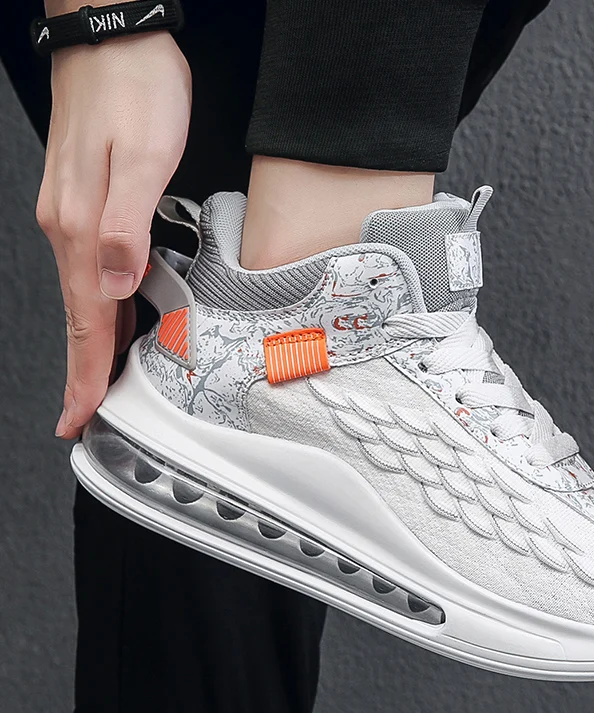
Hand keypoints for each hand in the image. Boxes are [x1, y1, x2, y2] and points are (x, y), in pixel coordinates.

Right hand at [36, 29, 190, 438]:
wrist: (116, 36)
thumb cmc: (136, 90)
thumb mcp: (144, 159)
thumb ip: (125, 227)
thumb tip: (114, 287)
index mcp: (81, 228)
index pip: (86, 319)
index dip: (86, 373)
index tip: (79, 416)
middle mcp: (71, 228)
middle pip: (81, 317)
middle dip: (87, 370)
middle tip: (87, 414)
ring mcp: (76, 215)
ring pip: (88, 297)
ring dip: (97, 343)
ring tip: (104, 383)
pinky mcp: (90, 202)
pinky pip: (96, 271)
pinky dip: (106, 306)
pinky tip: (119, 317)